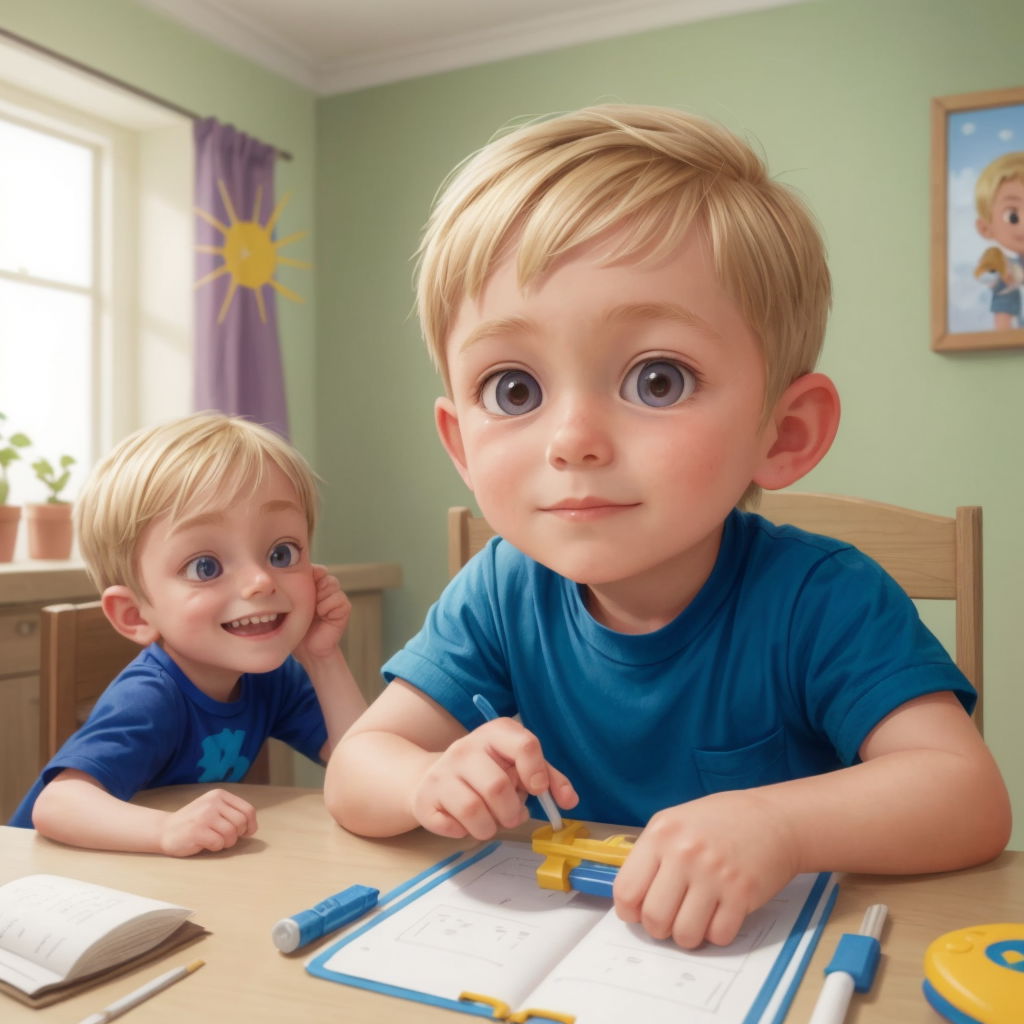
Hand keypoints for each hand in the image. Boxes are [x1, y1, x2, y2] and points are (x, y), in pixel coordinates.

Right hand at [159, 788, 257, 855]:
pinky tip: (206, 844)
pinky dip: (216, 847)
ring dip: (226, 842)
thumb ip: (232, 812)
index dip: (251, 824)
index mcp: (220, 795)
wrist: (165, 830)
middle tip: (225, 838)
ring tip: (215, 841)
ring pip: (231, 833)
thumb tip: (252, 827)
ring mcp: (205, 815)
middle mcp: (213, 802)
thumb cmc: (195, 822)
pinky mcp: (197, 830)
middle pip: (241, 822)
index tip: (246, 833)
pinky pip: (219, 843)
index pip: (248, 810)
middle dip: (237, 835)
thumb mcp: (214, 808)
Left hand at [295, 566, 350, 660]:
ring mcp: (336, 597)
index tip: (299, 586)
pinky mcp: (344, 608)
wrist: (306, 649)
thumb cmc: (294, 626)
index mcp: (313, 584)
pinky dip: (327, 607)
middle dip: (312, 587)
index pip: (314, 569)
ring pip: (331, 584)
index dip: (308, 575)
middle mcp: (326, 588)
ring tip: (313, 611)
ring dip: (319, 598)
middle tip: (306, 603)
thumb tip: (301, 571)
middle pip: (323, 574)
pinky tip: (321, 616)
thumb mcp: (290, 603)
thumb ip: (295, 586)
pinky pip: (338, 598)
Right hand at [411, 717, 577, 839]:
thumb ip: (548, 778)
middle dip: (511, 812)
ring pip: (473, 810)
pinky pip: (452, 826)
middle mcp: (465, 748)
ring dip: (489, 827)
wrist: (434, 776)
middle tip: (511, 815)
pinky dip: (464, 832)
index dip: (536, 772)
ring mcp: (441, 773)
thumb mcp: (519, 764)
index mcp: (494, 734)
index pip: (524, 744)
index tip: (536, 789)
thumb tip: (569, 800)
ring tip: (490, 821)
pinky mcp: (424, 799)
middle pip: (498, 786)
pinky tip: (464, 821)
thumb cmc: (488, 770)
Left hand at [613, 789, 798, 947]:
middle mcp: (684, 853)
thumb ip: (651, 855)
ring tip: (693, 918)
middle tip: (668, 919)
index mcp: (661, 833)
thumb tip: (630, 900)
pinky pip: (717, 936)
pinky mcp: (742, 894)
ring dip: (687, 935)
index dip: (629, 911)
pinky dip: (715, 933)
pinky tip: (718, 914)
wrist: (773, 818)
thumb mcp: (675, 822)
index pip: (626, 890)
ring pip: (685, 934)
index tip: (638, 912)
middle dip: (658, 928)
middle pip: (654, 918)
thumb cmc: (720, 821)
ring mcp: (714, 874)